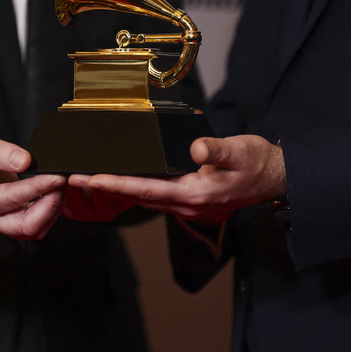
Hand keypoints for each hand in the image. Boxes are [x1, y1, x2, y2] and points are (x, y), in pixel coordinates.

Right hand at [0, 121, 65, 238]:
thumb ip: (0, 152)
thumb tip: (26, 161)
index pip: (11, 200)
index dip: (37, 188)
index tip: (56, 176)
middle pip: (25, 226)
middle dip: (49, 205)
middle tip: (62, 182)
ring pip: (33, 229)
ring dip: (51, 211)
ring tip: (60, 185)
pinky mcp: (8, 218)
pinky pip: (34, 223)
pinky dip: (48, 211)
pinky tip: (55, 192)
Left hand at [68, 135, 286, 222]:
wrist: (275, 178)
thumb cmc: (258, 164)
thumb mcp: (240, 150)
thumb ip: (216, 149)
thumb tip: (196, 147)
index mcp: (196, 194)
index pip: (147, 189)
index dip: (117, 184)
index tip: (91, 179)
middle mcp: (187, 203)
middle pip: (138, 196)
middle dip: (107, 188)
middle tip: (75, 179)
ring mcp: (187, 203)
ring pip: (144, 197)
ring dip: (117, 189)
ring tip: (89, 178)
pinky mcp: (188, 198)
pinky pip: (154, 195)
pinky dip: (134, 187)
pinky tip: (121, 179)